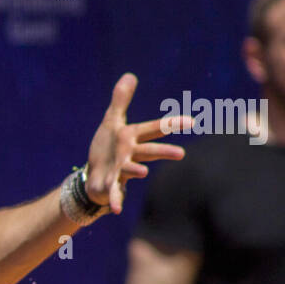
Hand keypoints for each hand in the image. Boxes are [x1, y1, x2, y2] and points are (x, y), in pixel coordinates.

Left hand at [85, 73, 191, 213]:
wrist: (93, 176)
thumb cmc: (107, 149)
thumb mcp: (111, 122)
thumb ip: (120, 100)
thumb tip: (130, 75)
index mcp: (132, 138)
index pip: (154, 129)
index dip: (171, 125)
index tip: (191, 122)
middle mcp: (130, 155)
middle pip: (148, 151)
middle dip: (162, 152)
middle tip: (181, 154)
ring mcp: (121, 172)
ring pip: (130, 170)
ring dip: (135, 170)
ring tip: (142, 172)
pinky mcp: (110, 185)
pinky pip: (113, 193)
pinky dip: (115, 200)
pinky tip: (115, 209)